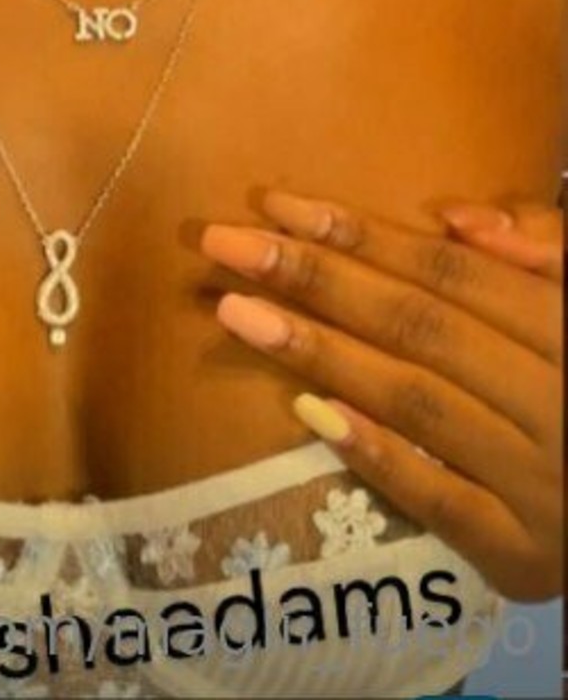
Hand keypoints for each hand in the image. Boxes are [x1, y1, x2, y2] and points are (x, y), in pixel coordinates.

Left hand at [199, 191, 561, 600]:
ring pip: (415, 402)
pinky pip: (436, 498)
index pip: (448, 272)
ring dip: (319, 353)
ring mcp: (539, 483)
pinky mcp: (519, 553)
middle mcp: (554, 401)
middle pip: (418, 327)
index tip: (274, 205)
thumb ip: (541, 249)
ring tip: (235, 312)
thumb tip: (453, 217)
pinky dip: (373, 453)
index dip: (360, 233)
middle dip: (315, 278)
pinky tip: (305, 412)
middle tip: (224, 245)